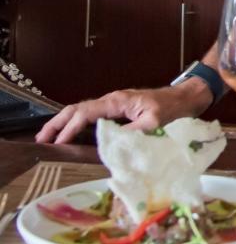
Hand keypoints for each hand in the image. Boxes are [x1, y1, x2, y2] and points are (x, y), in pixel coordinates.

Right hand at [35, 79, 213, 144]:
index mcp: (118, 101)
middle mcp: (113, 100)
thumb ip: (132, 133)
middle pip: (77, 108)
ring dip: (65, 122)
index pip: (85, 113)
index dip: (69, 127)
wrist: (186, 98)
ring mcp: (115, 104)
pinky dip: (78, 123)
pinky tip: (72, 133)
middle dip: (58, 122)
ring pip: (83, 110)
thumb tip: (110, 145)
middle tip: (41, 138)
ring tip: (49, 137)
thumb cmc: (173, 108)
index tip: (57, 142)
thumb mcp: (154, 123)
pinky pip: (93, 115)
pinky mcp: (120, 110)